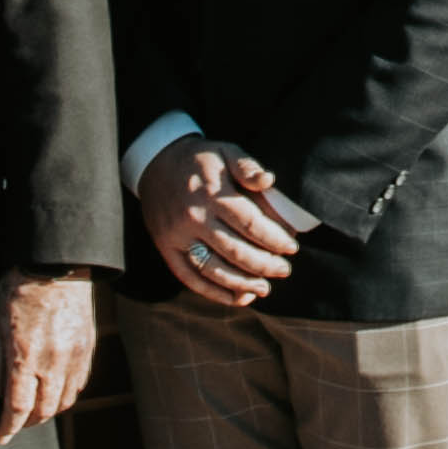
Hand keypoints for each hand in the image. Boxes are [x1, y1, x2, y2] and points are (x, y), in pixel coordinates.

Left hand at [0, 269, 97, 441]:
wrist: (56, 264)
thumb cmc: (18, 290)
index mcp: (24, 356)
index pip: (18, 408)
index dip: (8, 428)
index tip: (1, 438)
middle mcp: (52, 361)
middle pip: (44, 411)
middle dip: (28, 423)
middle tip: (16, 423)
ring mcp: (74, 356)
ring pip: (64, 401)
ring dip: (48, 411)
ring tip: (34, 409)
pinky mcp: (88, 348)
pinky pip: (79, 384)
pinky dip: (65, 394)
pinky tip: (53, 390)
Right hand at [140, 138, 302, 309]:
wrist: (156, 163)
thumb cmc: (200, 159)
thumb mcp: (225, 151)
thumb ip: (247, 166)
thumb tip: (269, 180)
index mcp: (211, 193)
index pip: (249, 223)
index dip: (274, 238)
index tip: (292, 247)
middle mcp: (193, 217)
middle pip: (234, 250)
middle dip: (264, 264)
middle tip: (284, 270)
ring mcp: (177, 236)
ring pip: (213, 269)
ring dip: (242, 283)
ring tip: (265, 288)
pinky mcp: (166, 249)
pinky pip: (190, 277)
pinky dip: (214, 292)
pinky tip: (237, 297)